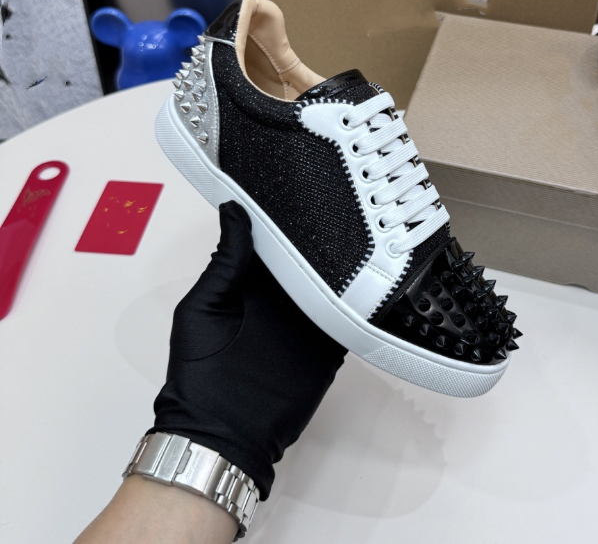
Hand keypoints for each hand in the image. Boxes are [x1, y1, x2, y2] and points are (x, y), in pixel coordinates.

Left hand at [150, 200, 346, 498]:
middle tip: (345, 199)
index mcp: (249, 282)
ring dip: (345, 264)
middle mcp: (281, 296)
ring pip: (331, 283)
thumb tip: (233, 209)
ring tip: (367, 229)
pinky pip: (348, 316)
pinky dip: (360, 301)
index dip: (285, 214)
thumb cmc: (199, 370)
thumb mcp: (204, 307)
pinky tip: (377, 276)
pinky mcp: (327, 344)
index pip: (273, 239)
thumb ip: (226, 261)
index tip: (305, 184)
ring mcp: (306, 320)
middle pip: (307, 257)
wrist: (223, 434)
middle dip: (322, 234)